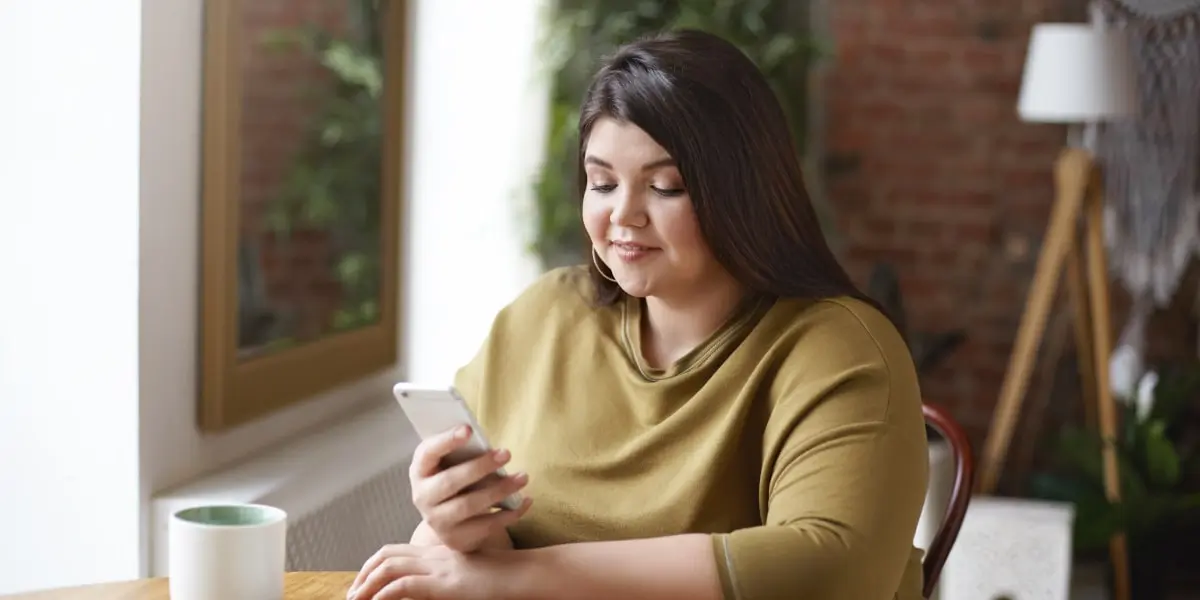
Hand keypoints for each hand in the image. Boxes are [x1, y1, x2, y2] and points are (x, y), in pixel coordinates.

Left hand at [348, 543, 519, 599]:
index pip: (397, 551)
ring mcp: (440, 567)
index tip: (362, 584)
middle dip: (363, 574)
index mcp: (440, 552)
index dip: (374, 565)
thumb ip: (448, 579)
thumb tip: (433, 590)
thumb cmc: (505, 579)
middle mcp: (435, 555)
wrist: (526, 574)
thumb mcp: (470, 577)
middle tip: (351, 595)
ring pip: (390, 568)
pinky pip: (405, 586)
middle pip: (387, 555)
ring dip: (367, 585)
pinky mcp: (446, 583)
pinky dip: (385, 595)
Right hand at [409, 425, 531, 552]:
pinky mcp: (456, 539)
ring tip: (522, 477)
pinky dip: (509, 513)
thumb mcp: (452, 465)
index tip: (468, 429)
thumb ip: (464, 454)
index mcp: (420, 471)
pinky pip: (486, 526)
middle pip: (451, 481)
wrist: (450, 522)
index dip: (446, 440)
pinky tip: (526, 501)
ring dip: (499, 490)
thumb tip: (490, 447)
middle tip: (506, 453)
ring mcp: (438, 521)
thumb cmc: (456, 480)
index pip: (428, 453)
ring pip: (470, 505)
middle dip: (480, 466)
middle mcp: (423, 497)